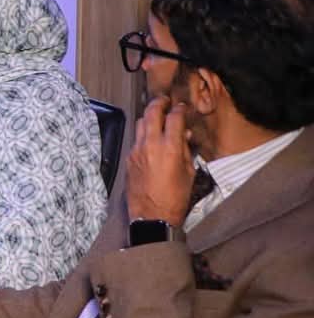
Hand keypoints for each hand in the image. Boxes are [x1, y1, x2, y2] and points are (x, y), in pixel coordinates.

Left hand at [127, 96, 197, 223]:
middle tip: (165, 101)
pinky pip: (135, 138)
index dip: (180, 109)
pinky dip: (143, 133)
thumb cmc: (175, 197)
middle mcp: (150, 145)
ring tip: (157, 116)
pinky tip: (150, 137)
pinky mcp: (129, 158)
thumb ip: (186, 150)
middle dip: (159, 103)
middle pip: (152, 112)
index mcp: (170, 148)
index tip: (182, 108)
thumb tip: (184, 136)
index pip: (174, 117)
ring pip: (140, 122)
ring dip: (149, 116)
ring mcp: (136, 151)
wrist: (152, 216)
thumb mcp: (189, 172)